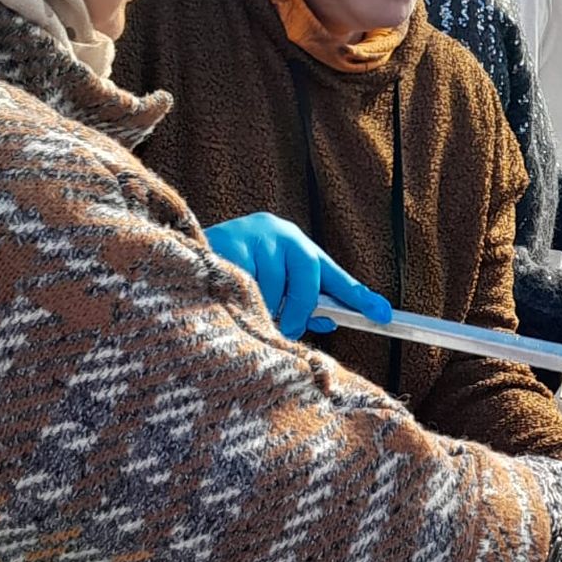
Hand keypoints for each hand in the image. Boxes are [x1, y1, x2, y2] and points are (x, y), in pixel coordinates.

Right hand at [205, 215, 393, 340]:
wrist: (177, 256)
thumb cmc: (231, 276)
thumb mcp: (271, 287)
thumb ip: (299, 303)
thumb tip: (329, 323)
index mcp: (294, 243)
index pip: (332, 272)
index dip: (358, 296)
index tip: (384, 315)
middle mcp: (278, 232)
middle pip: (309, 280)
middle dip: (298, 314)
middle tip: (287, 330)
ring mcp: (253, 234)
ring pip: (275, 291)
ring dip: (264, 310)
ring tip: (245, 306)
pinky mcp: (228, 243)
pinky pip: (248, 289)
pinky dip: (243, 303)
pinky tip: (231, 299)